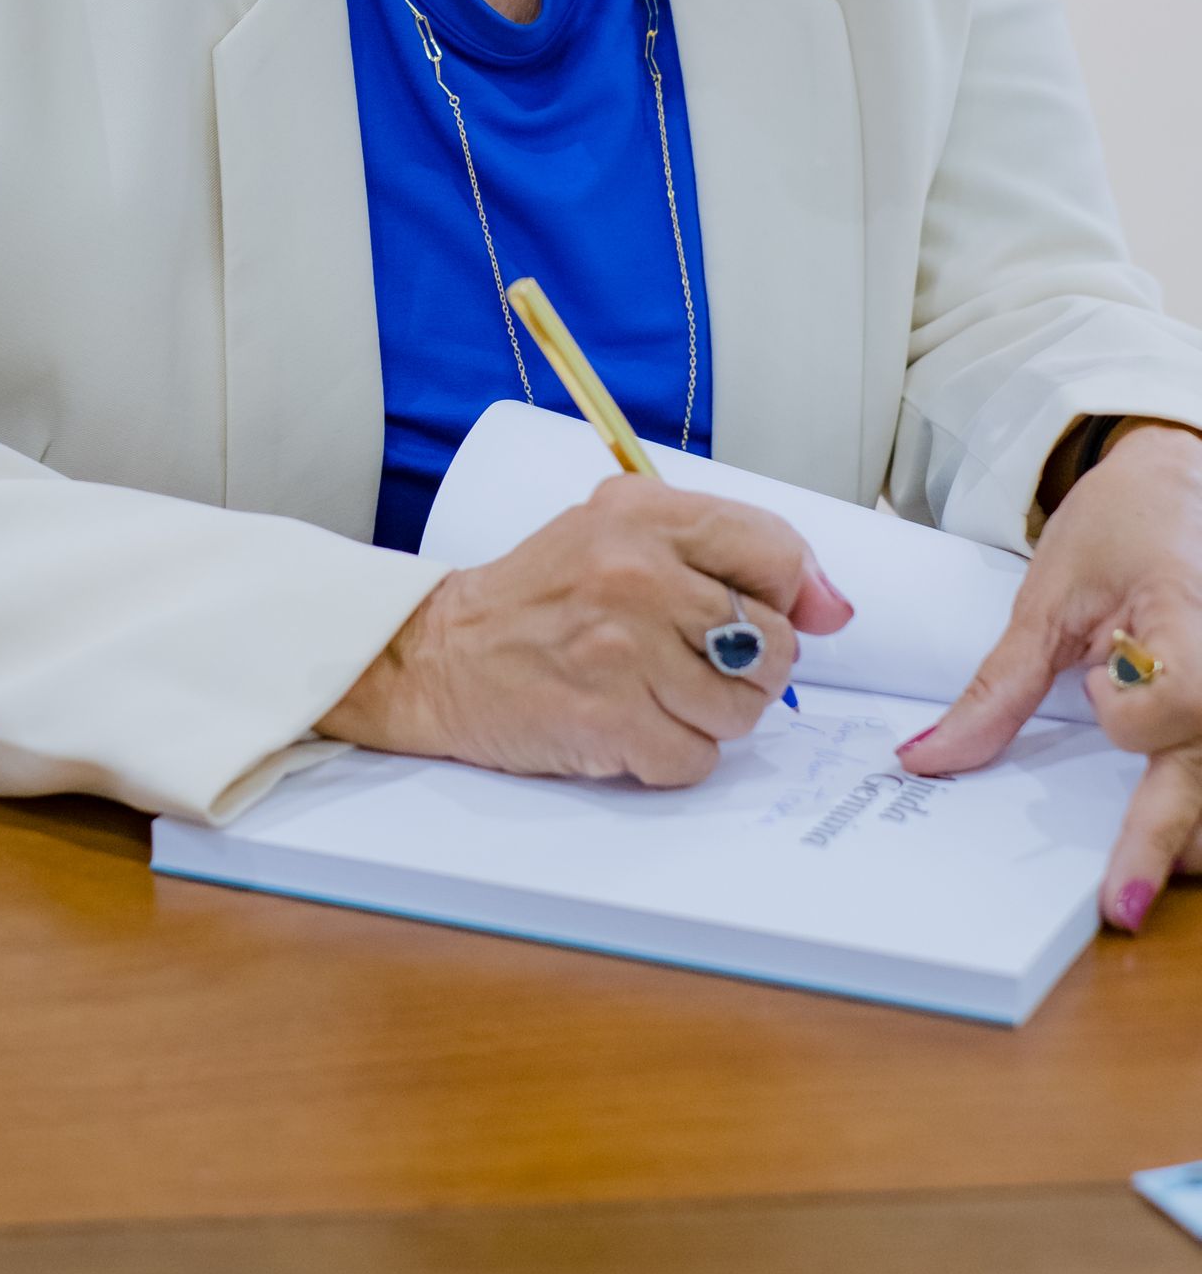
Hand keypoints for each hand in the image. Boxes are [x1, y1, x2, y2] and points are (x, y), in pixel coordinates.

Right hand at [320, 479, 854, 785]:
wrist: (439, 656)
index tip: (758, 612)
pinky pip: (696, 759)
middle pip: (772, 645)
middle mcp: (638, 574)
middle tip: (686, 662)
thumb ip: (728, 554)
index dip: (786, 596)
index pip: (777, 552)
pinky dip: (671, 756)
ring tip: (652, 694)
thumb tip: (834, 608)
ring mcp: (624, 651)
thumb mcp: (623, 536)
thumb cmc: (542, 598)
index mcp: (645, 515)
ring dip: (709, 718)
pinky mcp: (610, 721)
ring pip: (743, 710)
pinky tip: (628, 726)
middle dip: (745, 669)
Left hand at [897, 425, 1201, 931]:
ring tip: (1138, 874)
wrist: (1178, 487)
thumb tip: (927, 760)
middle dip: (1164, 838)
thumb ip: (1000, 686)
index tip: (1098, 698)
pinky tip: (1165, 837)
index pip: (1182, 693)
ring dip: (1186, 831)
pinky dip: (1192, 807)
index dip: (1138, 712)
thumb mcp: (1048, 596)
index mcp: (1186, 618)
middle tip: (1117, 905)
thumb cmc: (1119, 528)